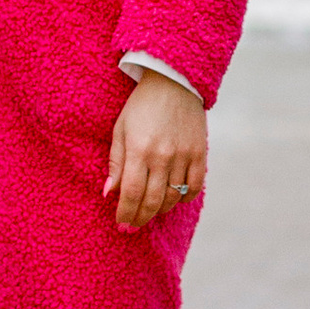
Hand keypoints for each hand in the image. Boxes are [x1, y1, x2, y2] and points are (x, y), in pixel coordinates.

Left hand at [105, 72, 206, 231]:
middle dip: (140, 218)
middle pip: (152, 200)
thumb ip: (116, 162)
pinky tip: (173, 198)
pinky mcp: (200, 153)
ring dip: (160, 210)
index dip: (126, 213)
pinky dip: (184, 198)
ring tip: (149, 211)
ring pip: (173, 197)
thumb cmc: (141, 106)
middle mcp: (162, 156)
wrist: (174, 82)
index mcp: (139, 149)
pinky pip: (195, 187)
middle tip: (133, 225)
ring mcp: (184, 155)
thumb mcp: (120, 130)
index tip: (121, 223)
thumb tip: (109, 193)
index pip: (131, 193)